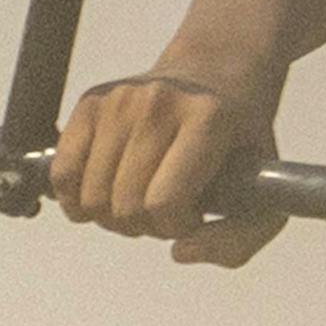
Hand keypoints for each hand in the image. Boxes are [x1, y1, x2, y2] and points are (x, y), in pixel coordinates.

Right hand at [48, 64, 290, 262]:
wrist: (216, 72)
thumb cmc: (238, 142)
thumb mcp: (264, 191)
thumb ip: (238, 241)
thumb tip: (179, 253)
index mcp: (208, 119)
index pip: (165, 203)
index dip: (177, 226)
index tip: (194, 213)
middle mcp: (159, 101)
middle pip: (126, 207)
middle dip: (146, 225)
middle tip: (166, 207)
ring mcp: (119, 99)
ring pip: (91, 198)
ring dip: (114, 216)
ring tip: (141, 196)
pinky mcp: (90, 101)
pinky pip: (62, 175)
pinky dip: (77, 199)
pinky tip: (105, 193)